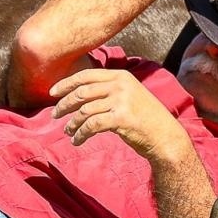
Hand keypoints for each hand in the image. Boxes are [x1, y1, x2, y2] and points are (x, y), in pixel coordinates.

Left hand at [51, 67, 188, 156]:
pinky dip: (81, 134)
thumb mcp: (130, 96)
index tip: (52, 93)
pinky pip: (91, 125)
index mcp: (121, 76)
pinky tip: (77, 141)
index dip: (66, 84)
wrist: (165, 136)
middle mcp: (120, 85)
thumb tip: (79, 95)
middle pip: (82, 92)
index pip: (86, 76)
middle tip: (55, 114)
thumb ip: (109, 91)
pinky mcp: (120, 118)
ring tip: (68, 131)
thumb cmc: (145, 119)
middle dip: (64, 104)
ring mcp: (121, 101)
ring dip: (72, 123)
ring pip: (84, 110)